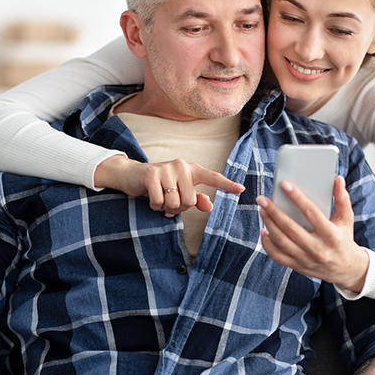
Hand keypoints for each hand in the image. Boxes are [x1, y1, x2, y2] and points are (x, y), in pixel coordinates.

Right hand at [94, 155, 244, 216]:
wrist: (132, 175)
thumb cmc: (160, 185)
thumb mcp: (179, 192)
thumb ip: (196, 199)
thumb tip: (210, 205)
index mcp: (191, 170)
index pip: (212, 177)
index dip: (226, 184)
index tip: (241, 189)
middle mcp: (181, 166)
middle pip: (190, 200)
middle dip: (178, 208)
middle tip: (169, 202)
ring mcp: (166, 169)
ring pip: (175, 203)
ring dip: (165, 207)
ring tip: (160, 199)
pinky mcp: (151, 174)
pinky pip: (159, 201)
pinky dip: (154, 205)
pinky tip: (150, 198)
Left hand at [257, 176, 368, 293]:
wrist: (345, 268)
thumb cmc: (343, 238)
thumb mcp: (346, 219)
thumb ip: (342, 199)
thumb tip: (337, 179)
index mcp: (332, 235)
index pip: (312, 213)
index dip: (297, 198)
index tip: (284, 185)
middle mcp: (318, 249)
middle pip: (291, 228)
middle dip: (274, 212)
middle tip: (262, 199)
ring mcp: (306, 259)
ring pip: (281, 242)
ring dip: (269, 224)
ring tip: (262, 210)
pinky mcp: (297, 266)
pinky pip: (277, 256)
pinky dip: (267, 243)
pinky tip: (263, 230)